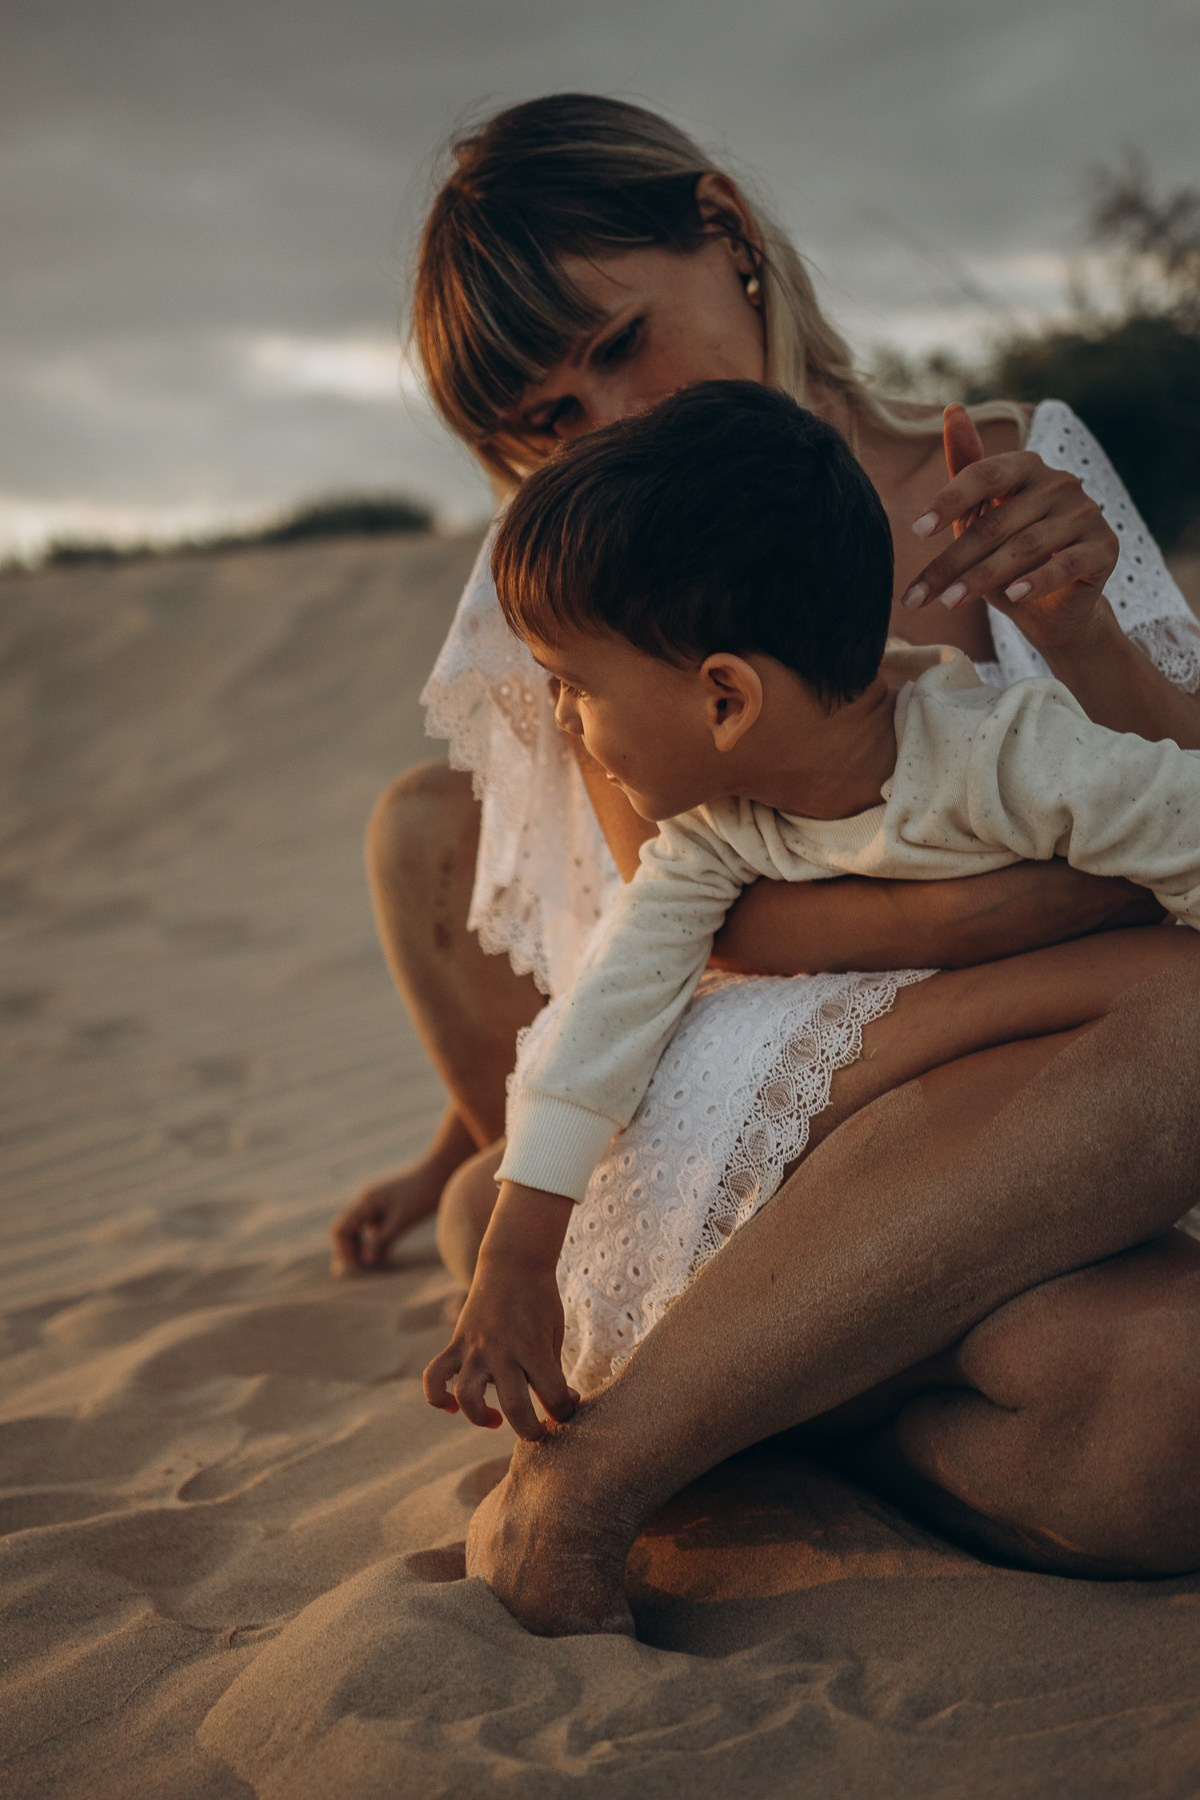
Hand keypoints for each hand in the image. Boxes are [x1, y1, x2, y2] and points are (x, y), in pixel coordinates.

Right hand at [423, 1251, 578, 1440]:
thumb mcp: (554, 1333)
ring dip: (479, 1418)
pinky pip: (434, 1376)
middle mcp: (503, 1349)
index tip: (567, 1409)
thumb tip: (562, 1404)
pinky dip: (437, 1398)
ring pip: (467, 1397)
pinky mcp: (456, 1343)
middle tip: (538, 1432)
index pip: (553, 1395)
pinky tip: (452, 1408)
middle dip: (530, 1431)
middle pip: (514, 1407)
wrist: (512, 1262)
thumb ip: (553, 1370)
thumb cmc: (540, 1301)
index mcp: (533, 1346)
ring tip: (494, 1420)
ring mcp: (475, 1347)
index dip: (564, 1411)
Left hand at [901, 405, 1119, 654]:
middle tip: (916, 594)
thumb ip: (966, 470)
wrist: (1055, 607)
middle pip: (996, 522)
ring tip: (948, 602)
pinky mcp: (1105, 547)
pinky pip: (1066, 564)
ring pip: (1025, 546)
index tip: (916, 531)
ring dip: (981, 578)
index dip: (948, 501)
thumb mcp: (981, 516)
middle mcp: (1059, 483)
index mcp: (1027, 467)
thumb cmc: (1009, 558)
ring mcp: (1086, 513)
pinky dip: (1038, 581)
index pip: (984, 475)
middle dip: (951, 562)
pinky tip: (1013, 597)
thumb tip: (951, 409)